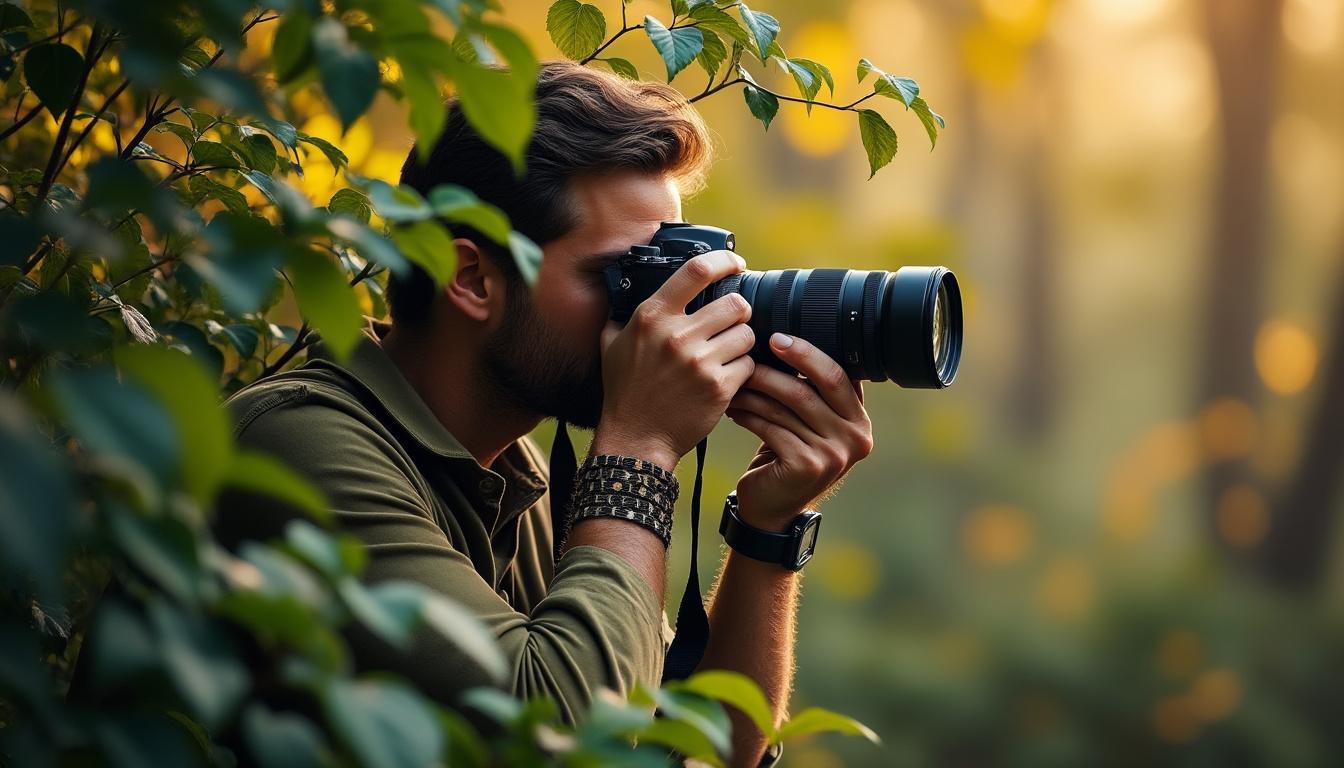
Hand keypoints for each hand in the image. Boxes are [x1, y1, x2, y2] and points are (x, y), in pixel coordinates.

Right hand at [592, 250, 755, 471]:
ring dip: (742, 343)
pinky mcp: (718, 388)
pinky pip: (748, 365)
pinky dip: (742, 371)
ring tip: (727, 353)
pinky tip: (726, 378)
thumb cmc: (625, 391)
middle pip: (736, 303)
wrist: (635, 439)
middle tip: (732, 323)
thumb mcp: (612, 344)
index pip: (697, 270)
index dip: (724, 261)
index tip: (735, 264)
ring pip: (747, 334)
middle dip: (739, 312)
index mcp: (652, 317)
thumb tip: (628, 284)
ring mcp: (699, 363)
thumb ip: (624, 312)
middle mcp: (676, 336)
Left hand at [725, 333, 873, 530]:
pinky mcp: (807, 465)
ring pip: (789, 405)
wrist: (772, 510)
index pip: (839, 375)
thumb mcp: (808, 425)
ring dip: (756, 388)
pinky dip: (748, 413)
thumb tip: (783, 341)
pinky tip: (733, 408)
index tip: (777, 337)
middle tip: (754, 348)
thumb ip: (811, 393)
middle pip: (817, 385)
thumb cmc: (786, 456)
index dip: (809, 352)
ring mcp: (834, 453)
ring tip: (734, 380)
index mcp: (859, 420)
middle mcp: (856, 437)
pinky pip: (772, 426)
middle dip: (785, 362)